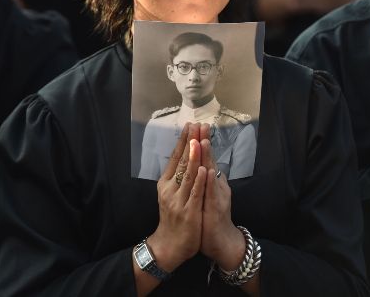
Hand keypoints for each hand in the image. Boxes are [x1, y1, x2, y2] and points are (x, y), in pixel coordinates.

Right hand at [148, 123, 206, 271]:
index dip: (183, 141)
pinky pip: (195, 194)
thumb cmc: (173, 218)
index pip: (175, 157)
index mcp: (166, 183)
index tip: (190, 125)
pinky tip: (204, 169)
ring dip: (194, 156)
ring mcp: (178, 200)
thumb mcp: (171, 194)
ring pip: (188, 175)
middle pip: (181, 161)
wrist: (169, 245)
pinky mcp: (188, 212)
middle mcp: (170, 189)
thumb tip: (187, 158)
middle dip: (190, 142)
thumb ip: (178, 177)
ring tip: (199, 140)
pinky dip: (199, 180)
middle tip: (197, 125)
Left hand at [198, 126, 245, 271]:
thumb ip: (205, 179)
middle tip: (202, 124)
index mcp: (211, 181)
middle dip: (204, 142)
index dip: (201, 141)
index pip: (206, 157)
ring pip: (211, 173)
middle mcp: (216, 185)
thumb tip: (202, 163)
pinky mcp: (216, 208)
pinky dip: (210, 182)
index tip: (197, 125)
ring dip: (207, 157)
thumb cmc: (211, 217)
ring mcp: (217, 195)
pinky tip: (207, 171)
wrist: (220, 241)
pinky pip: (212, 193)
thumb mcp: (207, 194)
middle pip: (209, 160)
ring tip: (203, 141)